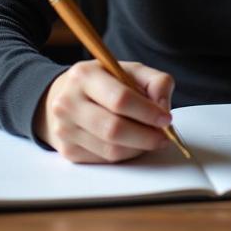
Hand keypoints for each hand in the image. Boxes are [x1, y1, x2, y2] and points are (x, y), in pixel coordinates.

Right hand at [32, 59, 174, 163]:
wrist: (66, 95)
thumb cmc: (104, 82)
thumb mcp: (130, 70)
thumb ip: (155, 81)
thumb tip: (163, 106)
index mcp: (84, 75)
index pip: (120, 99)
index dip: (147, 112)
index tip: (166, 118)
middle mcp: (68, 102)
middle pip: (113, 129)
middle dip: (145, 136)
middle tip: (163, 136)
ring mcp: (64, 129)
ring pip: (110, 150)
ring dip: (137, 148)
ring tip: (151, 139)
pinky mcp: (67, 151)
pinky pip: (104, 160)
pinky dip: (124, 155)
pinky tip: (132, 144)